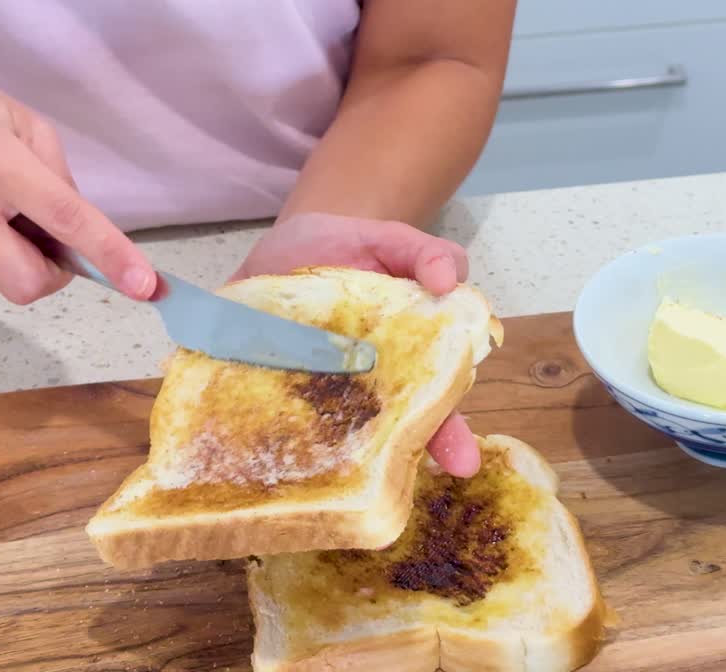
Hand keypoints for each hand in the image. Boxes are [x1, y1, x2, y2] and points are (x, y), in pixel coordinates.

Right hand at [0, 61, 154, 303]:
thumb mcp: (24, 123)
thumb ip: (61, 183)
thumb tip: (87, 243)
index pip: (64, 219)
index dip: (109, 255)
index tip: (145, 287)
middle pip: (28, 282)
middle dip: (51, 271)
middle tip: (43, 235)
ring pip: (2, 282)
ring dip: (14, 257)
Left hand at [231, 212, 481, 476]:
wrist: (284, 244)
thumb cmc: (347, 248)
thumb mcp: (390, 242)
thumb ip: (425, 253)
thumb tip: (448, 280)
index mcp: (401, 366)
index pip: (433, 407)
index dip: (450, 435)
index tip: (464, 464)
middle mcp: (359, 393)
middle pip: (382, 435)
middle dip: (393, 460)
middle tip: (394, 483)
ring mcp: (309, 395)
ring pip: (326, 439)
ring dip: (326, 457)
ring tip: (327, 477)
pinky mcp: (262, 389)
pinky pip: (264, 418)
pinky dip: (262, 431)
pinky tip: (261, 446)